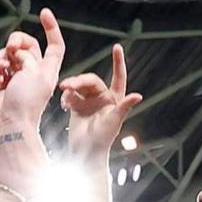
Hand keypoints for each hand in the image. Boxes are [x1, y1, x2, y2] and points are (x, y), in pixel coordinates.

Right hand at [0, 9, 66, 141]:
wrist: (11, 124)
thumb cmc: (26, 103)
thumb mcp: (32, 72)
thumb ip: (26, 55)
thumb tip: (15, 53)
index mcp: (47, 69)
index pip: (54, 44)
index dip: (51, 27)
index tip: (43, 13)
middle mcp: (34, 72)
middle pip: (26, 44)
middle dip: (15, 42)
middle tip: (10, 48)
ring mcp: (19, 78)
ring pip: (9, 55)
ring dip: (3, 57)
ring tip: (3, 69)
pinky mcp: (4, 84)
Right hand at [59, 42, 142, 161]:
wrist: (85, 153)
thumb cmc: (102, 140)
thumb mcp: (114, 122)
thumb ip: (124, 106)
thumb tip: (139, 95)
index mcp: (115, 99)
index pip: (118, 77)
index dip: (118, 62)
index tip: (117, 47)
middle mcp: (102, 98)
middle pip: (90, 81)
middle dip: (78, 81)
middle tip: (66, 85)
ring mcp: (89, 102)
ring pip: (79, 86)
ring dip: (70, 88)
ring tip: (63, 92)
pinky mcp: (77, 107)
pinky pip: (71, 96)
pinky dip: (67, 97)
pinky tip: (64, 104)